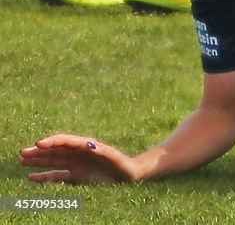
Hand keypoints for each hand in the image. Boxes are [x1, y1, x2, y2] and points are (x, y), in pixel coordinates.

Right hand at [20, 134, 139, 183]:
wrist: (129, 175)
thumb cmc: (123, 165)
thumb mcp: (114, 158)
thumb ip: (103, 152)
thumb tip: (90, 145)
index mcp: (86, 146)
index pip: (65, 141)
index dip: (51, 141)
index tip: (38, 144)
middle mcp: (78, 154)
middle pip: (55, 150)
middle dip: (39, 151)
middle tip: (22, 153)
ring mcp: (76, 164)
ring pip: (53, 161)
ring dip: (38, 161)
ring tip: (22, 161)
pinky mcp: (76, 175)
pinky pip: (57, 175)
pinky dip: (44, 176)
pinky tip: (31, 177)